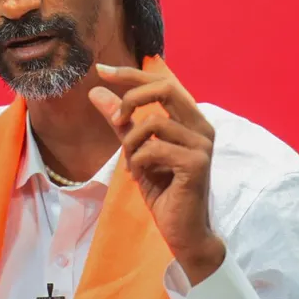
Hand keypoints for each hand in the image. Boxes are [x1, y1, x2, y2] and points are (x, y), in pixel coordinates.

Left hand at [88, 62, 225, 284]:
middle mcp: (202, 126)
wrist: (182, 228)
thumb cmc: (162, 188)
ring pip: (153, 122)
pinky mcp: (197, 163)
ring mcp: (202, 144)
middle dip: (131, 98)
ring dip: (131, 142)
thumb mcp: (134, 149)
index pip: (163, 82)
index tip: (101, 70)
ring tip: (133, 162)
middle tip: (117, 119)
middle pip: (164, 88)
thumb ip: (120, 121)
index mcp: (190, 119)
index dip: (131, 74)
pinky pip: (154, 148)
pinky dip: (138, 160)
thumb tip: (95, 92)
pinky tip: (141, 174)